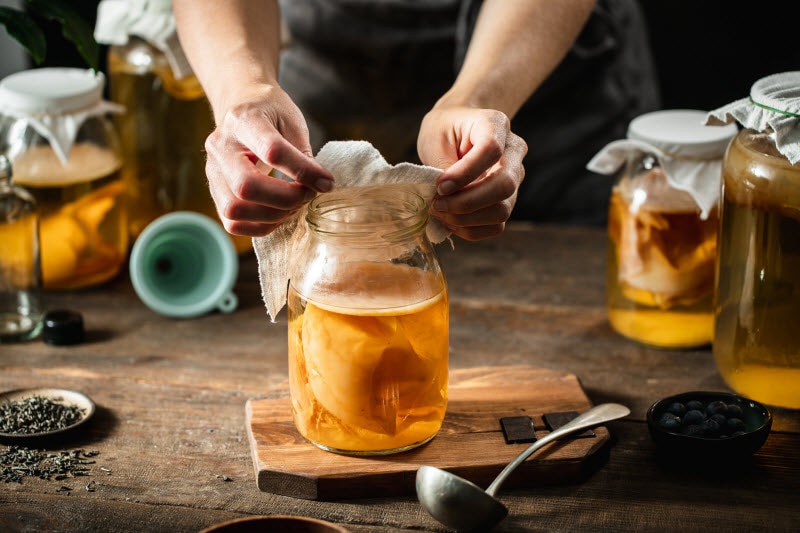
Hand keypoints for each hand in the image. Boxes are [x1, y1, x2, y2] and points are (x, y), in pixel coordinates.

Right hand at [204, 85, 334, 236]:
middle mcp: (220, 146)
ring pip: (235, 210)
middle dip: (286, 199)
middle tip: (308, 194)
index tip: (326, 182)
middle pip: (246, 187)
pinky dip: (260, 226)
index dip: (304, 172)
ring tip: (294, 205)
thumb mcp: (292, 122)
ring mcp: (212, 171)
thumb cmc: (270, 114)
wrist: (241, 107)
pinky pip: (232, 223)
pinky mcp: (214, 192)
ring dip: (273, 215)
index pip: (272, 152)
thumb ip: (302, 155)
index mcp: (243, 120)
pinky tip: (279, 213)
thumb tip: (321, 186)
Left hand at [417, 106, 526, 240]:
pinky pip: (496, 225)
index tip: (439, 186)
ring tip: (440, 212)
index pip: (491, 150)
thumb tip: (447, 198)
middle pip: (504, 185)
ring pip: (502, 211)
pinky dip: (470, 229)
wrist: (457, 131)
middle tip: (436, 204)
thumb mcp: (436, 138)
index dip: (464, 174)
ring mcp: (514, 178)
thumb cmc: (444, 130)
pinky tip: (450, 221)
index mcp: (496, 125)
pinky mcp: (507, 200)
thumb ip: (444, 167)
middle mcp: (513, 152)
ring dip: (466, 219)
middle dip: (466, 203)